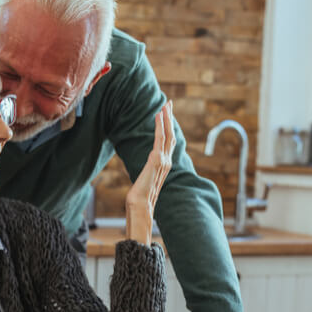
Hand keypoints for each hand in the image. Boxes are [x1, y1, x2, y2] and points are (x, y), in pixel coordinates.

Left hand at [125, 100, 174, 244]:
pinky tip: (158, 115)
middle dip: (170, 118)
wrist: (140, 207)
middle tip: (168, 103)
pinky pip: (160, 139)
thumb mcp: (144, 181)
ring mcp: (164, 161)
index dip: (168, 127)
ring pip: (168, 134)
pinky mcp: (157, 161)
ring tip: (165, 105)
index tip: (166, 114)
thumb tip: (145, 172)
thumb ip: (147, 173)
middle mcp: (167, 161)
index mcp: (164, 165)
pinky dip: (161, 125)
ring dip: (167, 118)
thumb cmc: (139, 198)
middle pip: (171, 135)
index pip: (168, 142)